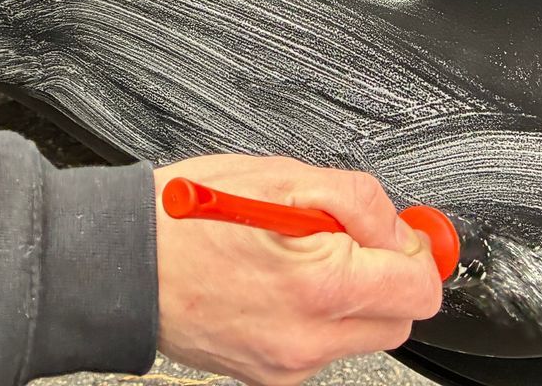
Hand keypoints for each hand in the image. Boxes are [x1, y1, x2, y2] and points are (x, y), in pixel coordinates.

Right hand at [153, 155, 442, 385]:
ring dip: (350, 298)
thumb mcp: (279, 175)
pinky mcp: (268, 375)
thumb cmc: (185, 216)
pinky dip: (314, 317)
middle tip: (345, 239)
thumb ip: (355, 200)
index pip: (419, 287)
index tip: (394, 232)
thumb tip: (397, 227)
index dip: (412, 249)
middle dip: (385, 276)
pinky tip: (277, 283)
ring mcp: (288, 362)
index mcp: (321, 284)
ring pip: (361, 336)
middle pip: (398, 318)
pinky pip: (321, 348)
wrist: (121, 265)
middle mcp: (309, 336)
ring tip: (300, 257)